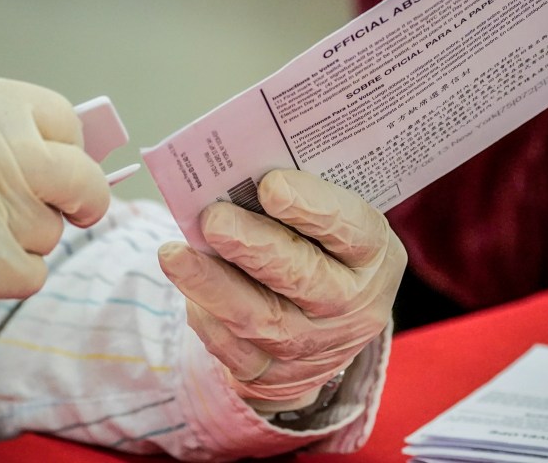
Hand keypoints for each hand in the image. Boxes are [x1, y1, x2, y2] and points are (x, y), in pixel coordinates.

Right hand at [0, 73, 109, 333]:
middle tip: (80, 210)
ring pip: (49, 233)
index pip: (64, 121)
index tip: (60, 163)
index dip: (65, 146)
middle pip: (82, 180)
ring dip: (24, 239)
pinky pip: (30, 275)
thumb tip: (45, 143)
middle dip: (86, 199)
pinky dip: (7, 277)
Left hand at [158, 169, 405, 413]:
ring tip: (174, 255)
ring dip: (214, 285)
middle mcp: (353, 305)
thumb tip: (237, 171)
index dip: (312, 208)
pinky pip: (237, 353)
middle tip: (214, 218)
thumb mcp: (331, 219)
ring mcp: (318, 346)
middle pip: (304, 277)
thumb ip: (299, 197)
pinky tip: (188, 290)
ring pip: (263, 320)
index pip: (350, 229)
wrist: (327, 323)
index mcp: (373, 254)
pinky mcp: (278, 377)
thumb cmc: (321, 246)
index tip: (270, 185)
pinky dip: (208, 320)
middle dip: (254, 247)